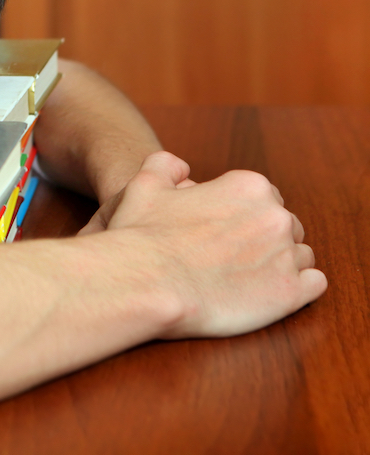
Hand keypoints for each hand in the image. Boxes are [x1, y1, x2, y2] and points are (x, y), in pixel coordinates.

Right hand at [92, 151, 326, 338]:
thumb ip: (166, 165)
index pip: (265, 197)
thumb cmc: (143, 234)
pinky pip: (313, 285)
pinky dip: (297, 287)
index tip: (224, 231)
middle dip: (264, 239)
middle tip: (232, 256)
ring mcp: (286, 255)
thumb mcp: (145, 183)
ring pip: (300, 255)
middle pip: (285, 225)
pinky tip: (268, 291)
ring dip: (279, 263)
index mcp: (249, 187)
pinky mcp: (291, 293)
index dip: (244, 215)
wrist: (145, 283)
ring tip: (246, 278)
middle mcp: (275, 216)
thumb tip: (181, 167)